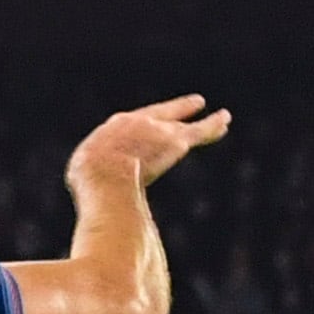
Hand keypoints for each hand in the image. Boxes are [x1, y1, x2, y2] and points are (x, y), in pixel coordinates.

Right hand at [67, 94, 230, 193]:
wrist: (106, 173)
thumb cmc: (91, 181)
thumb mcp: (88, 178)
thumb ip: (98, 186)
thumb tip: (95, 210)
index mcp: (115, 129)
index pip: (133, 123)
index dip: (146, 124)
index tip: (155, 122)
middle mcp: (138, 124)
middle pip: (164, 116)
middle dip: (179, 110)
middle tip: (196, 103)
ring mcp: (159, 131)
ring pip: (187, 127)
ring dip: (207, 123)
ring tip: (223, 118)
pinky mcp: (177, 141)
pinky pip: (201, 131)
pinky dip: (213, 125)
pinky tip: (224, 120)